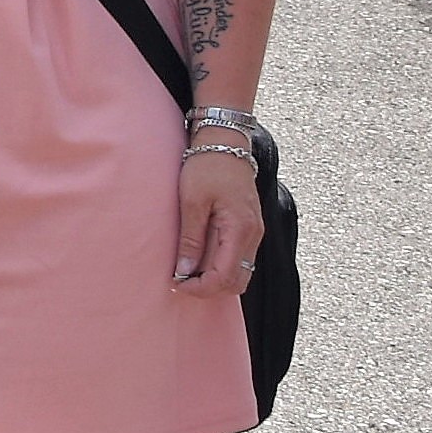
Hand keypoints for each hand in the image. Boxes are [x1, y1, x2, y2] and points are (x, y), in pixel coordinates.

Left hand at [171, 146, 266, 294]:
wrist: (225, 144)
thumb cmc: (206, 168)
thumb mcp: (192, 201)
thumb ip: (190, 238)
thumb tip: (184, 270)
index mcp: (240, 229)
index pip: (225, 277)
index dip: (200, 288)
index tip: (176, 282)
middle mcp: (253, 235)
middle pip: (237, 282)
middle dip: (209, 288)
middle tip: (180, 278)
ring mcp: (254, 233)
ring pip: (241, 273)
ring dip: (216, 278)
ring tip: (187, 268)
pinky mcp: (249, 228)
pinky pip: (240, 259)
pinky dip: (221, 266)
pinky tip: (199, 258)